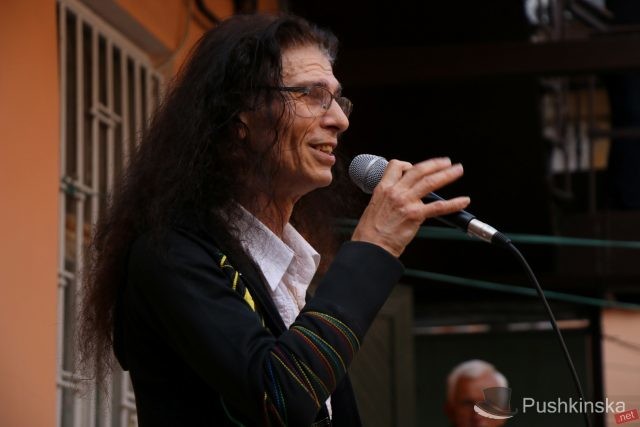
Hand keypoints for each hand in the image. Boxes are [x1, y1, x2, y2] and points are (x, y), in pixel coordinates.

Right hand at [351, 157, 469, 256]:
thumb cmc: (371, 232)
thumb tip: (399, 197)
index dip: (408, 164)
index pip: (397, 166)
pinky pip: (438, 206)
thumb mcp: (374, 206)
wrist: (372, 246)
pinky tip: (463, 201)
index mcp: (384, 188)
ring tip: (457, 171)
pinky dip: (453, 203)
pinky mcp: (416, 215)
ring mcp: (407, 202)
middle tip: (446, 162)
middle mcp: (396, 192)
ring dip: (447, 175)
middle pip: (418, 170)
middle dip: (435, 164)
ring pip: (430, 182)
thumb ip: (388, 198)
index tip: (415, 167)